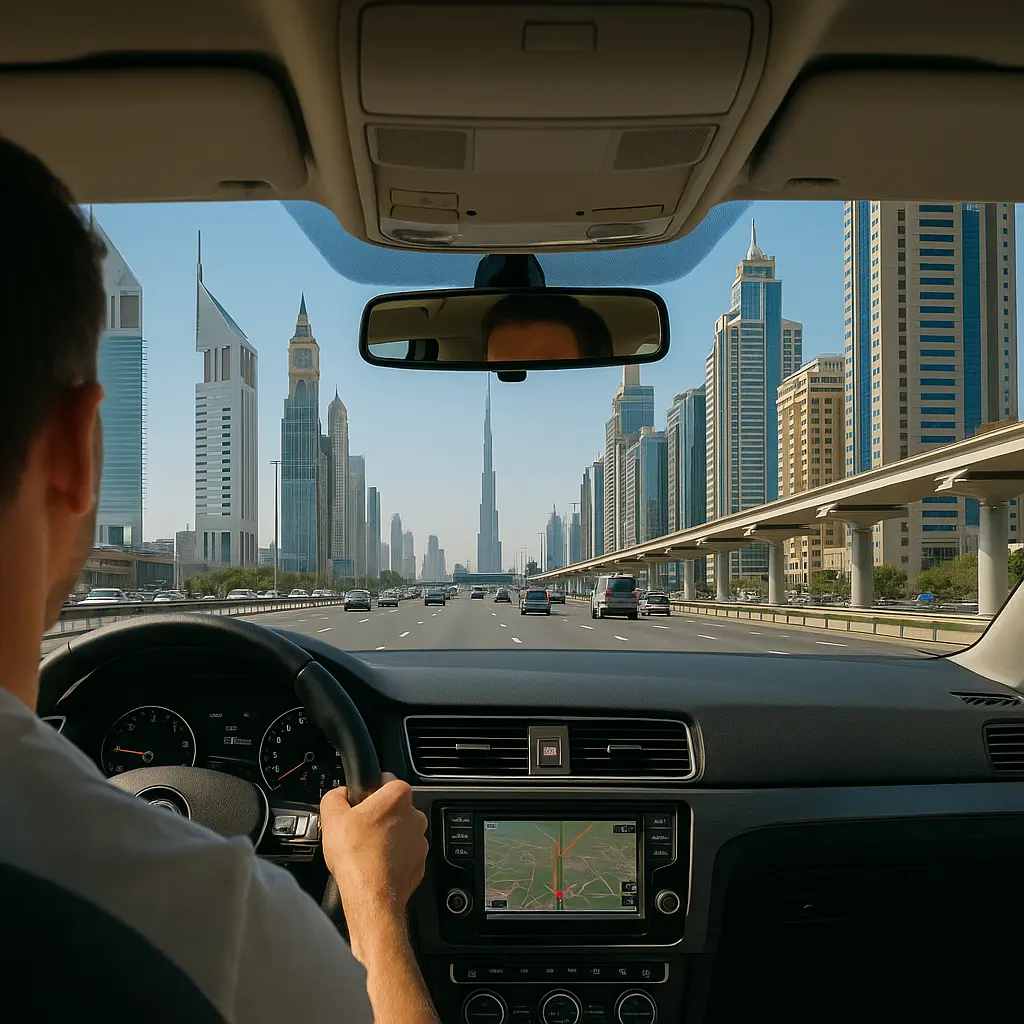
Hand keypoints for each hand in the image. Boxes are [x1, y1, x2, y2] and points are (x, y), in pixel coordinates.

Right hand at [320, 774, 428, 951]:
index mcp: (398, 796)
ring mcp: (420, 840)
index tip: (358, 805)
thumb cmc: (356, 856)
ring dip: (385, 837)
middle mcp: (415, 815)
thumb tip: (340, 794)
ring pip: (399, 830)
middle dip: (377, 816)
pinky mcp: (420, 861)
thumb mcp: (332, 816)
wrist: (371, 897)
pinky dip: (392, 856)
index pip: (385, 781)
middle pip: (393, 807)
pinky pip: (404, 852)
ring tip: (364, 850)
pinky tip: (374, 864)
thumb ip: (335, 795)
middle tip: (358, 830)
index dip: (368, 792)